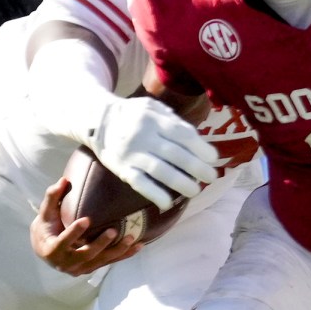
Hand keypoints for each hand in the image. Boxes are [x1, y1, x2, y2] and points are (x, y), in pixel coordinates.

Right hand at [30, 176, 140, 274]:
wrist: (44, 249)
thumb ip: (53, 197)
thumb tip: (64, 179)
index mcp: (51, 250)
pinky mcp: (90, 268)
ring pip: (100, 261)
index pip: (62, 242)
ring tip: (131, 238)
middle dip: (100, 244)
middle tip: (113, 230)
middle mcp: (65, 263)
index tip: (86, 220)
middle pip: (85, 255)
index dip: (74, 233)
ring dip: (117, 251)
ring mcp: (79, 269)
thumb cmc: (45, 227)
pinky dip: (123, 255)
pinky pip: (108, 262)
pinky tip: (137, 246)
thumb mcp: (45, 213)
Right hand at [85, 97, 219, 210]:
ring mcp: (131, 154)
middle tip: (211, 177)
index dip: (201, 148)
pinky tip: (168, 203)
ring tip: (196, 190)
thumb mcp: (151, 106)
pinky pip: (139, 183)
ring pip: (160, 171)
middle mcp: (143, 136)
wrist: (97, 119)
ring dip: (181, 183)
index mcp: (153, 118)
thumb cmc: (132, 114)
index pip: (182, 134)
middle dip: (197, 168)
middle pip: (175, 154)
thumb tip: (198, 138)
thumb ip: (172, 119)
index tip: (214, 158)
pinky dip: (155, 194)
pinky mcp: (121, 168)